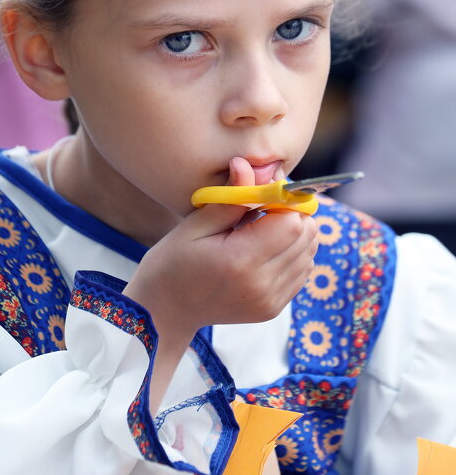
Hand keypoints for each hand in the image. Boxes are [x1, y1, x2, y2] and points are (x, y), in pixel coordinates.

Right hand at [124, 158, 317, 410]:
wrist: (166, 310)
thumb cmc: (174, 261)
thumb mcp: (195, 225)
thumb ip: (229, 197)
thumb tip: (246, 165)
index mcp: (240, 261)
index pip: (292, 222)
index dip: (285, 201)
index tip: (266, 194)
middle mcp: (261, 285)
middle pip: (306, 237)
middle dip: (293, 215)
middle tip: (265, 209)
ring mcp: (269, 301)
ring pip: (309, 254)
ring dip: (295, 235)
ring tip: (263, 230)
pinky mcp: (272, 309)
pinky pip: (301, 272)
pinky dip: (292, 255)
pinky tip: (266, 250)